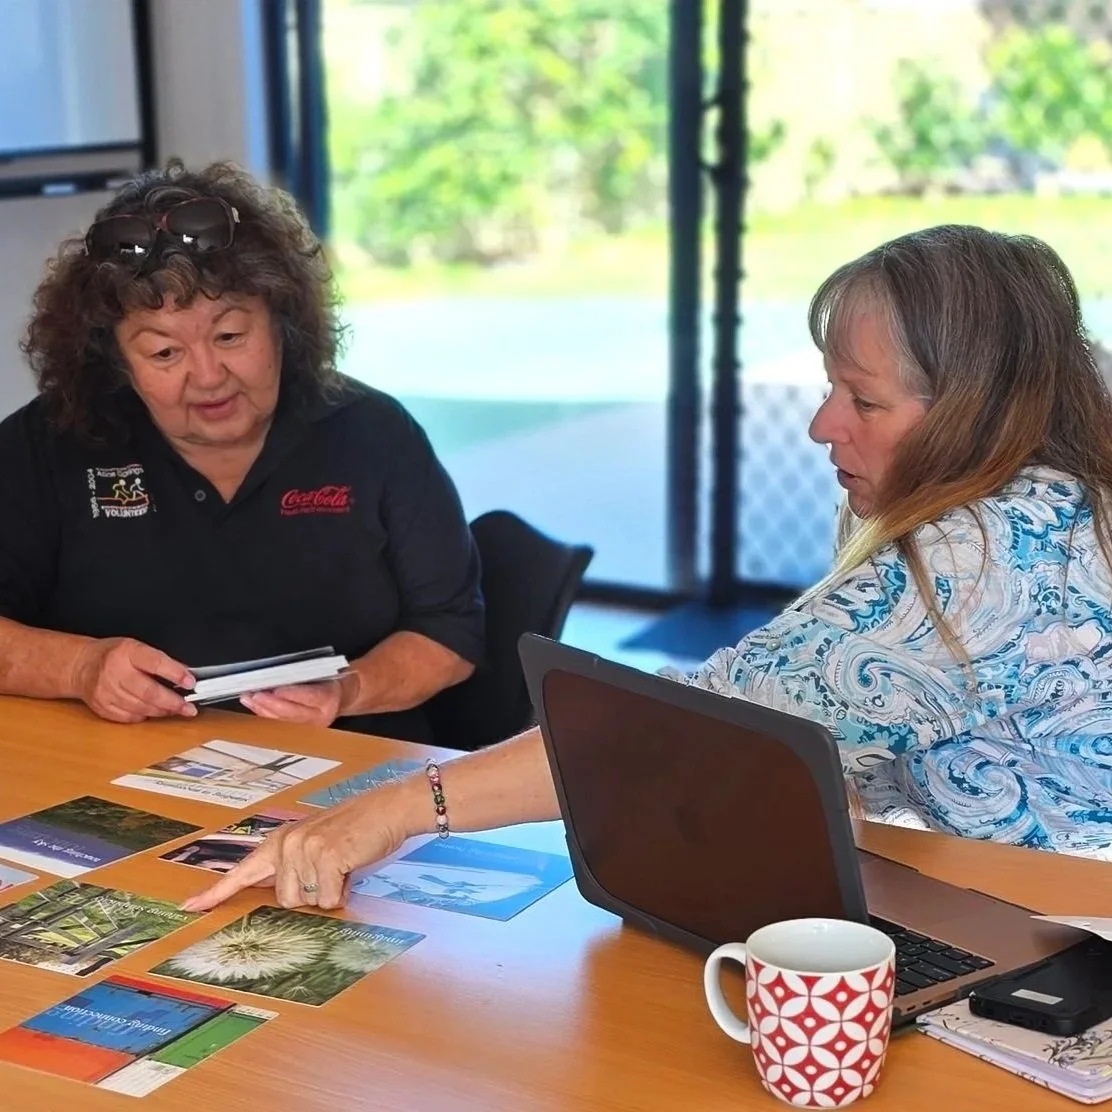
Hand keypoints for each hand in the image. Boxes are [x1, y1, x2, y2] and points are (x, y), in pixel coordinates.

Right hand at [72, 637, 195, 723]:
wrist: (82, 665)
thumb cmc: (113, 655)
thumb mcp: (136, 648)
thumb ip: (160, 660)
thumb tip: (185, 674)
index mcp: (127, 652)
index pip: (156, 663)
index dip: (175, 674)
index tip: (190, 682)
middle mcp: (115, 672)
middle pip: (149, 692)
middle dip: (173, 702)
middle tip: (189, 708)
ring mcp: (106, 692)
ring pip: (141, 707)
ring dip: (162, 711)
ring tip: (176, 710)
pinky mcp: (102, 707)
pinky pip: (129, 717)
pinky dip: (145, 716)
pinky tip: (153, 712)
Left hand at [180, 784, 411, 912]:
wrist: (387, 808)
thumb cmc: (356, 829)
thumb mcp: (316, 842)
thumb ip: (293, 864)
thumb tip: (283, 894)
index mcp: (280, 841)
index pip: (242, 871)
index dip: (215, 893)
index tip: (189, 907)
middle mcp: (287, 843)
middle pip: (286, 900)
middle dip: (312, 893)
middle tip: (332, 869)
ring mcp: (305, 849)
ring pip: (308, 901)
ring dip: (330, 892)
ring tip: (343, 864)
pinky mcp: (326, 857)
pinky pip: (329, 899)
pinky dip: (344, 890)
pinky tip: (352, 866)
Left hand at [239, 677, 346, 726]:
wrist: (344, 696)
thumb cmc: (332, 680)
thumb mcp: (325, 672)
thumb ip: (305, 674)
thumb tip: (279, 674)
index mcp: (329, 699)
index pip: (308, 697)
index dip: (290, 694)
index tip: (273, 689)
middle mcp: (320, 716)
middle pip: (291, 712)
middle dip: (270, 704)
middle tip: (254, 695)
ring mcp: (310, 727)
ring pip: (283, 720)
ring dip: (263, 709)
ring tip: (249, 699)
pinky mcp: (301, 731)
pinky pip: (281, 723)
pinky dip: (266, 714)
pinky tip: (256, 707)